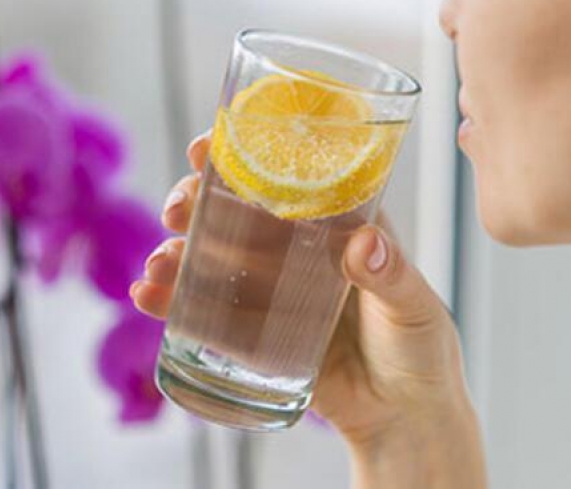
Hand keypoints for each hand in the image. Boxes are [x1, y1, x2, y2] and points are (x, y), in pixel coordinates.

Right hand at [132, 130, 484, 486]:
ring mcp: (271, 292)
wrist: (405, 420)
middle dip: (198, 203)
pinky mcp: (253, 336)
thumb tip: (364, 244)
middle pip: (237, 212)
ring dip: (177, 253)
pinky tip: (148, 296)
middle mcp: (297, 250)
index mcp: (338, 224)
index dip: (244, 157)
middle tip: (177, 210)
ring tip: (158, 265)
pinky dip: (173, 302)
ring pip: (213, 259)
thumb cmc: (422, 351)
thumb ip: (393, 277)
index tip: (207, 149)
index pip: (286, 178)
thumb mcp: (413, 309)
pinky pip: (207, 313)